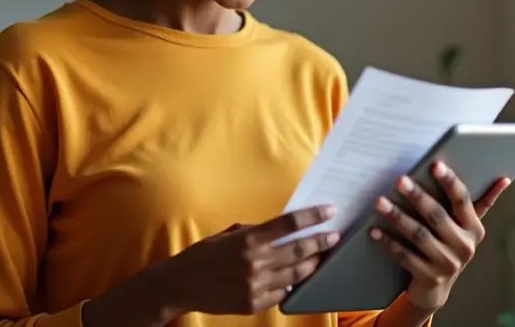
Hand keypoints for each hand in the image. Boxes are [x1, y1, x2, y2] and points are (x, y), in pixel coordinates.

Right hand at [163, 205, 339, 314]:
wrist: (180, 285)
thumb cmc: (205, 254)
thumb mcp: (229, 234)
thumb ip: (256, 231)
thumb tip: (285, 228)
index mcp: (249, 239)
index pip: (289, 224)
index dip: (313, 216)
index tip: (330, 211)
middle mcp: (255, 262)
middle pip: (299, 251)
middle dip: (320, 243)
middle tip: (334, 237)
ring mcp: (255, 285)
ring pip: (295, 274)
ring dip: (311, 265)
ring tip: (320, 258)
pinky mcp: (253, 304)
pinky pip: (282, 294)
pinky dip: (290, 285)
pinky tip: (295, 278)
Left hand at [370, 163, 510, 310]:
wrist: (436, 288)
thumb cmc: (450, 246)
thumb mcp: (467, 226)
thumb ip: (484, 202)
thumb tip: (504, 179)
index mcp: (474, 229)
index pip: (463, 200)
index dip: (449, 182)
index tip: (435, 164)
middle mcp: (464, 247)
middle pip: (438, 216)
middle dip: (418, 197)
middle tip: (400, 180)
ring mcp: (447, 264)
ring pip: (419, 235)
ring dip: (398, 217)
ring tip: (380, 202)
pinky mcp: (428, 277)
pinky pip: (405, 256)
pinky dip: (389, 242)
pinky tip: (375, 230)